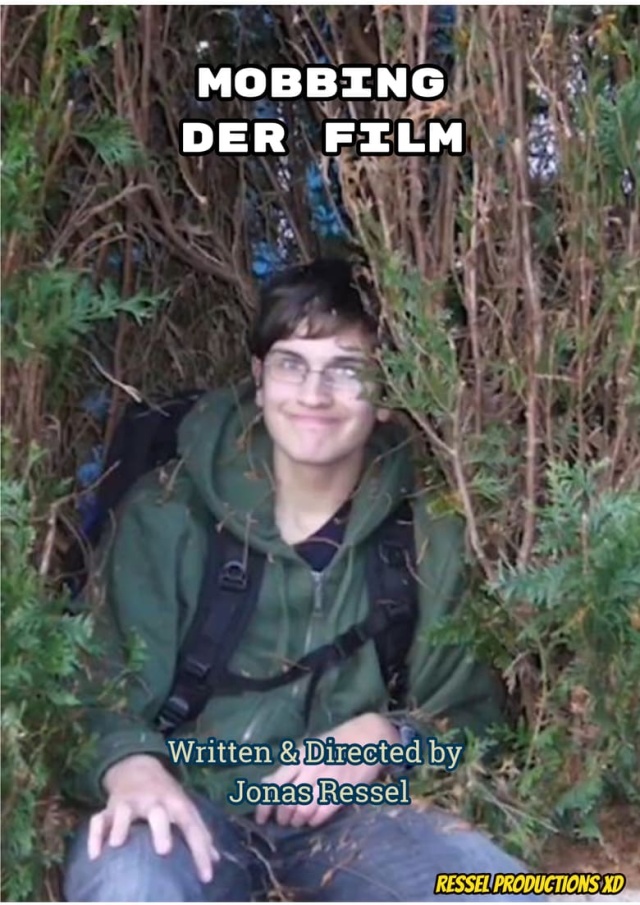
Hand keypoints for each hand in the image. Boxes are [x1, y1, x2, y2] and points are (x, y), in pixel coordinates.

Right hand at [88, 754, 219, 883]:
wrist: (138, 767)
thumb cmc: (166, 796)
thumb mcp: (184, 808)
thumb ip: (200, 833)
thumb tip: (217, 860)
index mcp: (175, 802)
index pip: (191, 825)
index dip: (201, 851)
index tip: (207, 876)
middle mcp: (152, 801)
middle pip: (157, 812)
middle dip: (160, 829)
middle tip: (164, 851)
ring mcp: (129, 803)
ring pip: (123, 811)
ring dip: (120, 826)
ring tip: (117, 845)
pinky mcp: (109, 808)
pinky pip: (98, 820)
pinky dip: (95, 835)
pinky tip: (95, 855)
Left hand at [255, 713, 399, 828]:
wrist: (367, 737)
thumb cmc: (335, 743)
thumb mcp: (309, 749)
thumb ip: (289, 768)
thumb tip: (266, 784)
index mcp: (300, 756)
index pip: (275, 785)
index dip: (265, 805)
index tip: (261, 819)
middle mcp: (311, 768)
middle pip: (288, 801)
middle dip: (282, 817)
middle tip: (283, 821)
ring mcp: (328, 779)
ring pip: (304, 810)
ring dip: (298, 820)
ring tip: (298, 821)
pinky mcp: (343, 789)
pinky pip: (323, 813)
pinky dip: (314, 820)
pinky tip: (313, 819)